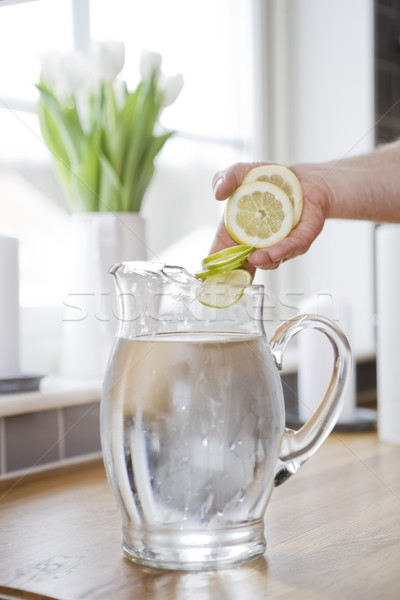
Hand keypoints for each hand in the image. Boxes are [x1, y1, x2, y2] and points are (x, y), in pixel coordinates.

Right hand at [210, 161, 330, 270]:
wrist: (304, 177)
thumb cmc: (268, 179)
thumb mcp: (242, 172)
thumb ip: (225, 178)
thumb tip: (218, 193)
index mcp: (237, 231)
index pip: (222, 255)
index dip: (214, 270)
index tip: (205, 282)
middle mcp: (256, 243)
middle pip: (243, 266)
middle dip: (236, 276)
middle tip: (228, 282)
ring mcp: (277, 245)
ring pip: (268, 261)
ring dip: (261, 262)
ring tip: (254, 259)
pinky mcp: (299, 241)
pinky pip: (291, 248)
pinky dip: (281, 251)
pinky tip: (273, 252)